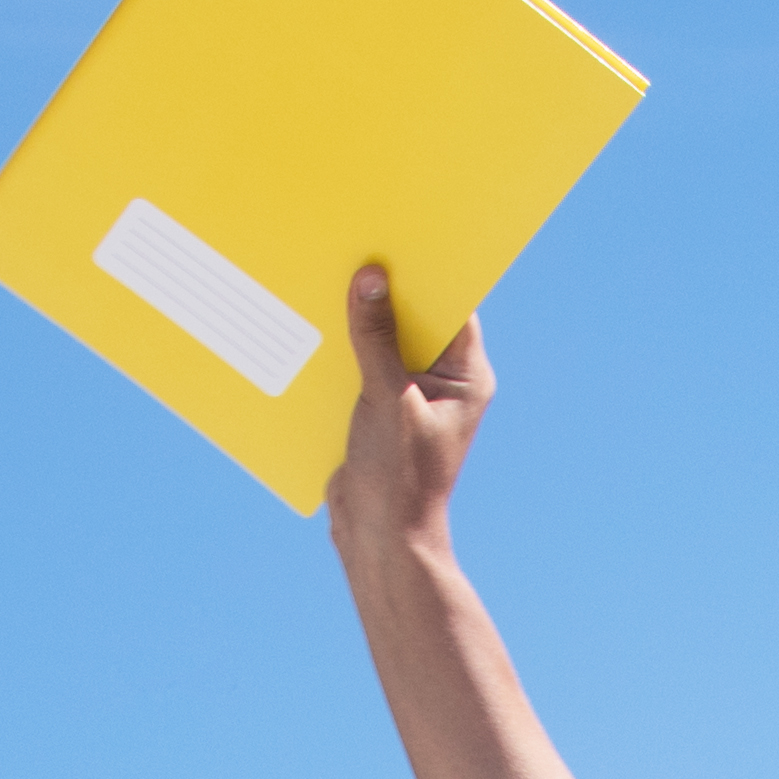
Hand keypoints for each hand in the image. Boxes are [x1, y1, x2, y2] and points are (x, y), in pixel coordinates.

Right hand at [326, 264, 491, 565]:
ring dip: (355, 319)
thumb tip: (371, 278)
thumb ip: (377, 339)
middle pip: (414, 317)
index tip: (398, 236)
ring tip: (326, 279)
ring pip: (382, 339)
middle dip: (384, 290)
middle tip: (354, 248)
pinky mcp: (378, 407)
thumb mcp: (387, 402)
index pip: (452, 305)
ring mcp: (409, 392)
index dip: (426, 270)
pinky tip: (313, 326)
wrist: (378, 541)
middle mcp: (443, 380)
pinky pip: (359, 364)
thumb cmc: (399, 480)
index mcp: (466, 376)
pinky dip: (340, 348)